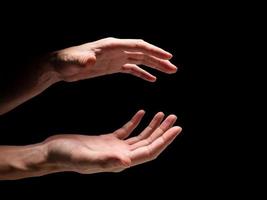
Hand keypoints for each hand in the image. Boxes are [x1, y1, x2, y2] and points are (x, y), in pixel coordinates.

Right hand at [44, 110, 181, 173]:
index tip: (176, 129)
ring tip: (163, 114)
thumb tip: (126, 161)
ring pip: (139, 137)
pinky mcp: (107, 140)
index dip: (164, 141)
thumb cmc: (65, 156)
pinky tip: (141, 113)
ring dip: (152, 126)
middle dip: (162, 132)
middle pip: (148, 144)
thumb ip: (105, 160)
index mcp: (119, 161)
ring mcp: (114, 148)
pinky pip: (126, 131)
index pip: (149, 152)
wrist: (52, 153)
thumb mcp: (84, 158)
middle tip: (174, 118)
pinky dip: (135, 122)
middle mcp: (120, 156)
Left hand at [51, 38, 176, 81]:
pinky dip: (142, 73)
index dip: (154, 51)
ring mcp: (116, 58)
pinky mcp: (113, 67)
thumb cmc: (66, 61)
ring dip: (154, 66)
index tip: (168, 56)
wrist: (61, 66)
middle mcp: (117, 49)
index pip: (138, 46)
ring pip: (140, 60)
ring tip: (168, 72)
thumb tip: (91, 60)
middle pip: (143, 53)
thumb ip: (83, 60)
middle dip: (159, 60)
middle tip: (173, 68)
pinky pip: (132, 69)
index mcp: (112, 46)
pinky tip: (151, 79)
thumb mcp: (73, 61)